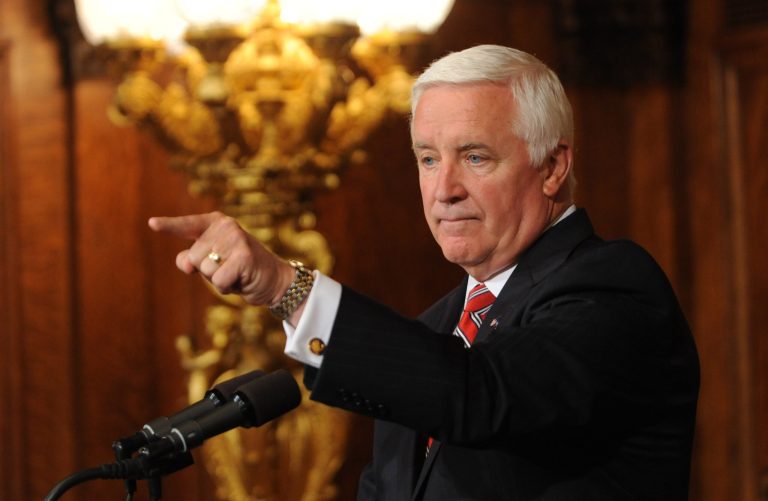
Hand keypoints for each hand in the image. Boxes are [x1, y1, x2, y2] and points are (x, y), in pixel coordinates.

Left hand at [148, 212, 294, 306]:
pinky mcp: (244, 256)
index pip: (188, 225)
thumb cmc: (241, 270)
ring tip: (237, 274)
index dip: (169, 226)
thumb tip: (185, 262)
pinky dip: (228, 287)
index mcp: (217, 223)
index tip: (151, 223)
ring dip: (218, 280)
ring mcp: (236, 239)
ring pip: (205, 270)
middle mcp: (226, 226)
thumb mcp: (213, 263)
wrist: (276, 280)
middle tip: (230, 269)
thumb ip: (192, 260)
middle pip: (194, 258)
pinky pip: (219, 281)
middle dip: (208, 271)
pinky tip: (242, 280)